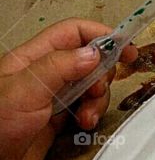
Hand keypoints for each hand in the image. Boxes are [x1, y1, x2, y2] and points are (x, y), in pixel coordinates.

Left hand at [0, 19, 136, 159]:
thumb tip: (94, 52)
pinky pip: (84, 110)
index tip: (124, 48)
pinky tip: (83, 125)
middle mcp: (43, 76)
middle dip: (101, 75)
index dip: (100, 36)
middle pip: (87, 61)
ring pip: (89, 87)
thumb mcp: (25, 90)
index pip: (73, 34)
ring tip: (87, 115)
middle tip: (98, 90)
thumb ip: (59, 67)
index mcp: (31, 59)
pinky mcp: (55, 122)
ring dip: (97, 100)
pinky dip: (91, 116)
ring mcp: (50, 99)